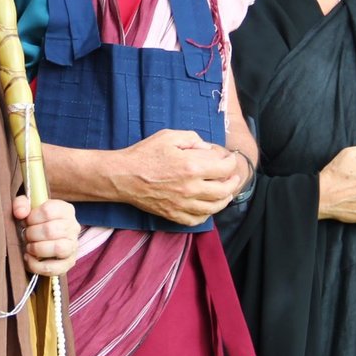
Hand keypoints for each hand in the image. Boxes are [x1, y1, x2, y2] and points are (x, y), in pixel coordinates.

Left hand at [15, 196, 79, 276]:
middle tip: (25, 235)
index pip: (48, 211)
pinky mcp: (69, 263)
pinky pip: (56, 268)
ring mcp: (73, 246)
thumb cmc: (34, 220)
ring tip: (29, 247)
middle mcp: (73, 227)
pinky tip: (29, 259)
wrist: (41, 237)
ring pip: (58, 248)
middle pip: (51, 230)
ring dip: (37, 249)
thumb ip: (21, 203)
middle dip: (32, 234)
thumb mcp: (26, 206)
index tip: (26, 221)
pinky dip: (38, 266)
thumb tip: (20, 213)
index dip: (32, 217)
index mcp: (65, 210)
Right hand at [115, 129, 245, 224]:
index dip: (230, 161)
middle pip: (225, 190)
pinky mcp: (174, 215)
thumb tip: (207, 149)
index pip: (225, 167)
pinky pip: (198, 220)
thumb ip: (193, 139)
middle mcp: (191, 188)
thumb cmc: (144, 154)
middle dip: (233, 181)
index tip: (228, 158)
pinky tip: (207, 206)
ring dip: (225, 199)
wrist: (122, 176)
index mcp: (192, 166)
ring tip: (225, 192)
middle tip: (232, 176)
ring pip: (215, 207)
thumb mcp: (169, 136)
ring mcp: (183, 204)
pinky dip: (207, 214)